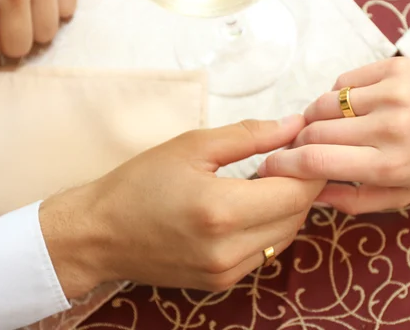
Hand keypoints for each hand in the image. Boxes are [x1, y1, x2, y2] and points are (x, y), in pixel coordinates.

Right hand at [40, 115, 324, 297]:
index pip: (296, 193)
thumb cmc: (140, 183)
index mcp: (222, 211)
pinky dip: (270, 228)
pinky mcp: (221, 283)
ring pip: (285, 236)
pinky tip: (251, 208)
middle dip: (302, 186)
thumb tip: (294, 125)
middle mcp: (229, 250)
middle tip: (289, 160)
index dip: (311, 169)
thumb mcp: (192, 146)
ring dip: (287, 207)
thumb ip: (250, 135)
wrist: (98, 235)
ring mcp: (226, 272)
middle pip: (296, 216)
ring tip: (269, 181)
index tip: (308, 148)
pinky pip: (265, 252)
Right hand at [258, 58, 409, 214]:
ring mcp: (389, 93)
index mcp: (389, 165)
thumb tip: (311, 196)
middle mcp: (387, 128)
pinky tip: (351, 105)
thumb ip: (355, 200)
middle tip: (301, 146)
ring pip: (323, 102)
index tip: (269, 165)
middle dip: (297, 141)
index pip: (316, 163)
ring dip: (314, 117)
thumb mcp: (405, 193)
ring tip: (325, 125)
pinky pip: (343, 81)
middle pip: (313, 130)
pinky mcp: (392, 66)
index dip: (283, 165)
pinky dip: (337, 96)